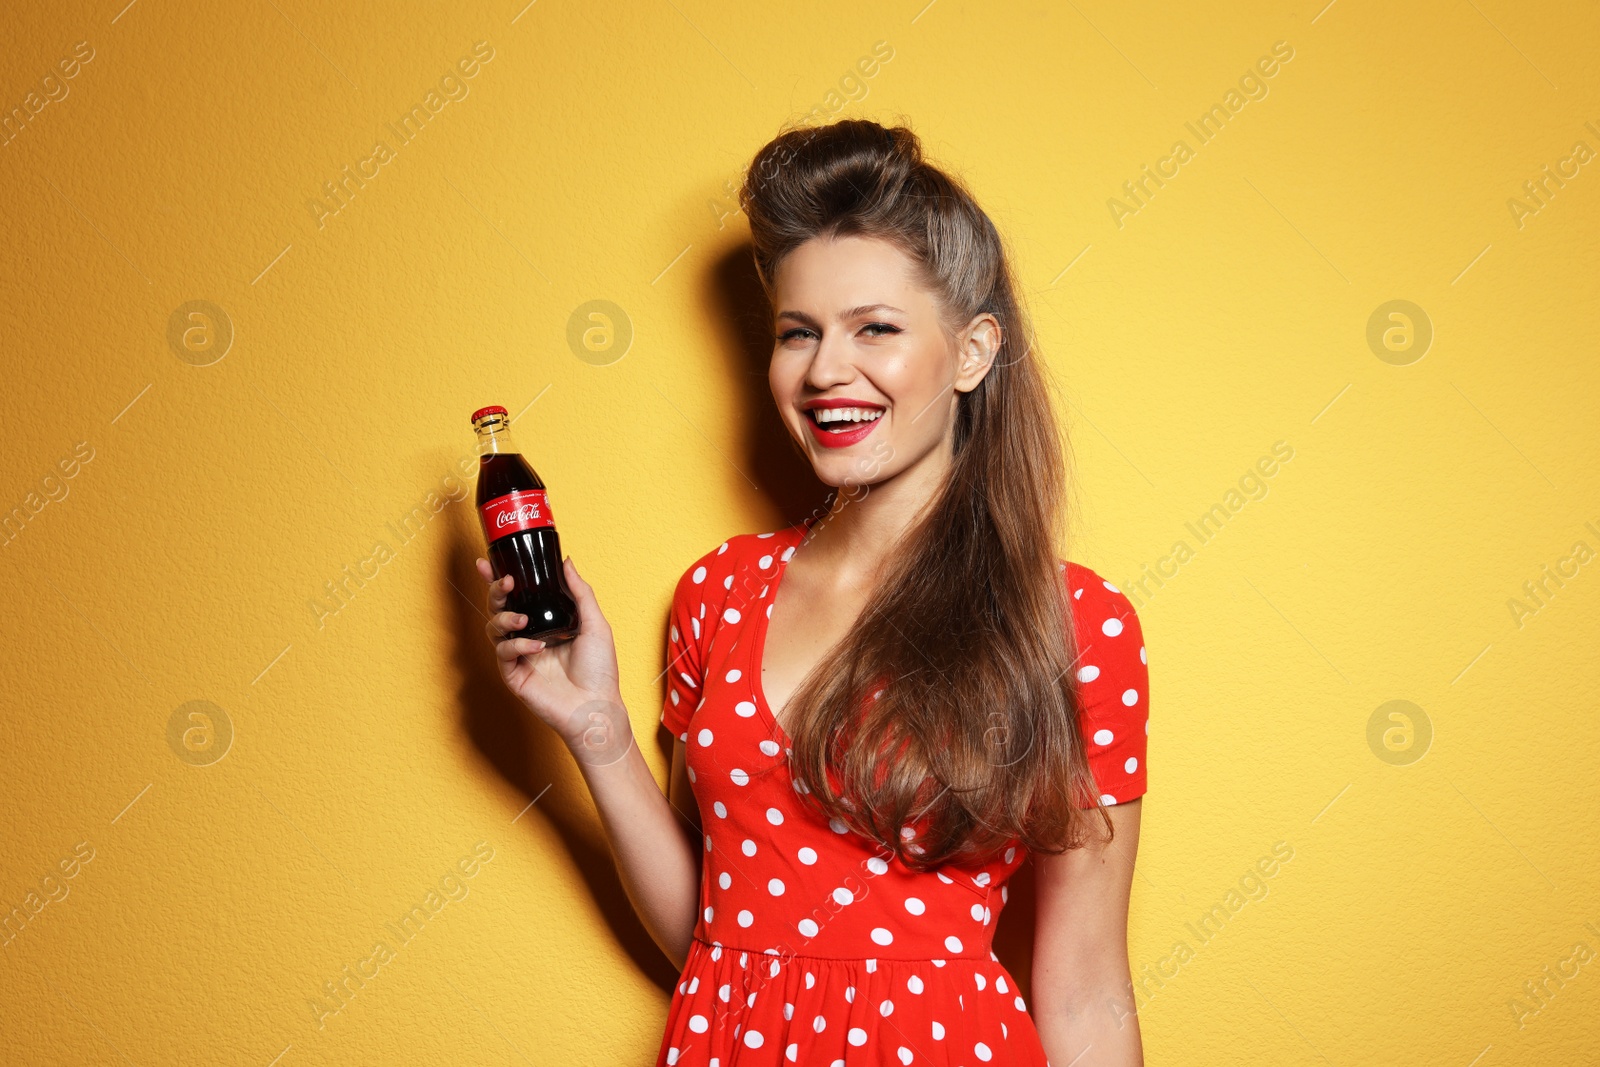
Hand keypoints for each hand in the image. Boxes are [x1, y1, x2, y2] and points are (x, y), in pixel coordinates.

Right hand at [476, 555, 632, 765]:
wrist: (596, 705)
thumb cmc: (599, 669)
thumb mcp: (595, 623)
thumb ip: (580, 592)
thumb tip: (566, 563)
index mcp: (546, 622)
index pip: (518, 596)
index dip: (499, 580)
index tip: (487, 563)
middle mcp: (529, 635)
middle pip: (499, 607)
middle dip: (496, 591)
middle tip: (506, 583)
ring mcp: (519, 655)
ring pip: (493, 627)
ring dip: (504, 617)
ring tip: (522, 619)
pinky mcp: (514, 674)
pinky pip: (504, 653)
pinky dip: (516, 645)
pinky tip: (535, 647)